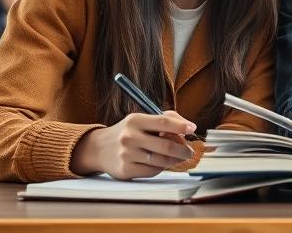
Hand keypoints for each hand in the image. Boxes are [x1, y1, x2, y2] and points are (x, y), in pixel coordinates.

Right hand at [70, 111, 195, 178]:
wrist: (99, 149)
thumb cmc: (128, 132)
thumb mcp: (141, 119)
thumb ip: (166, 119)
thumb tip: (188, 127)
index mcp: (135, 120)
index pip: (163, 122)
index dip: (181, 126)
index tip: (192, 129)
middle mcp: (129, 137)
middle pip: (166, 145)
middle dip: (183, 149)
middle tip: (189, 152)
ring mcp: (127, 155)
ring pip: (162, 161)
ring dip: (175, 160)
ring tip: (178, 157)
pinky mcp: (126, 170)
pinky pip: (152, 171)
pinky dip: (161, 168)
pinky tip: (160, 163)